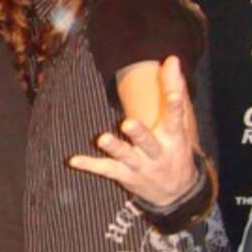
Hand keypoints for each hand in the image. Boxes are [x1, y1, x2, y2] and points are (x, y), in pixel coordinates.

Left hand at [69, 55, 199, 206]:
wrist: (178, 193)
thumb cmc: (175, 149)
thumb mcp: (178, 124)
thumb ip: (173, 88)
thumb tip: (171, 58)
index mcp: (173, 138)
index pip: (175, 119)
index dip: (175, 105)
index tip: (174, 92)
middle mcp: (157, 153)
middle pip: (148, 142)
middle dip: (139, 134)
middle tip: (128, 123)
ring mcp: (141, 166)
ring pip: (126, 156)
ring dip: (114, 148)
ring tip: (102, 138)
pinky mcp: (125, 176)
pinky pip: (106, 169)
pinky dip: (90, 165)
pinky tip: (73, 160)